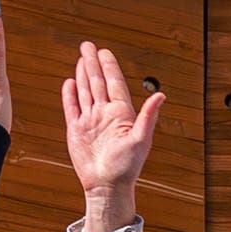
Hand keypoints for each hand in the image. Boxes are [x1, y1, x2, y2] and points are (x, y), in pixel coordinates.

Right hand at [63, 40, 164, 229]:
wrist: (107, 186)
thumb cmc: (127, 166)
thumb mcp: (141, 139)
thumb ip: (149, 116)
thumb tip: (161, 95)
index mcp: (122, 114)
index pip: (114, 84)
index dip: (109, 67)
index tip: (104, 51)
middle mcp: (106, 114)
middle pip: (97, 82)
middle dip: (92, 63)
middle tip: (87, 45)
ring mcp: (91, 121)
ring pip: (85, 91)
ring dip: (82, 74)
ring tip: (81, 58)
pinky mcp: (76, 130)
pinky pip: (71, 107)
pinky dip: (69, 95)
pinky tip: (69, 82)